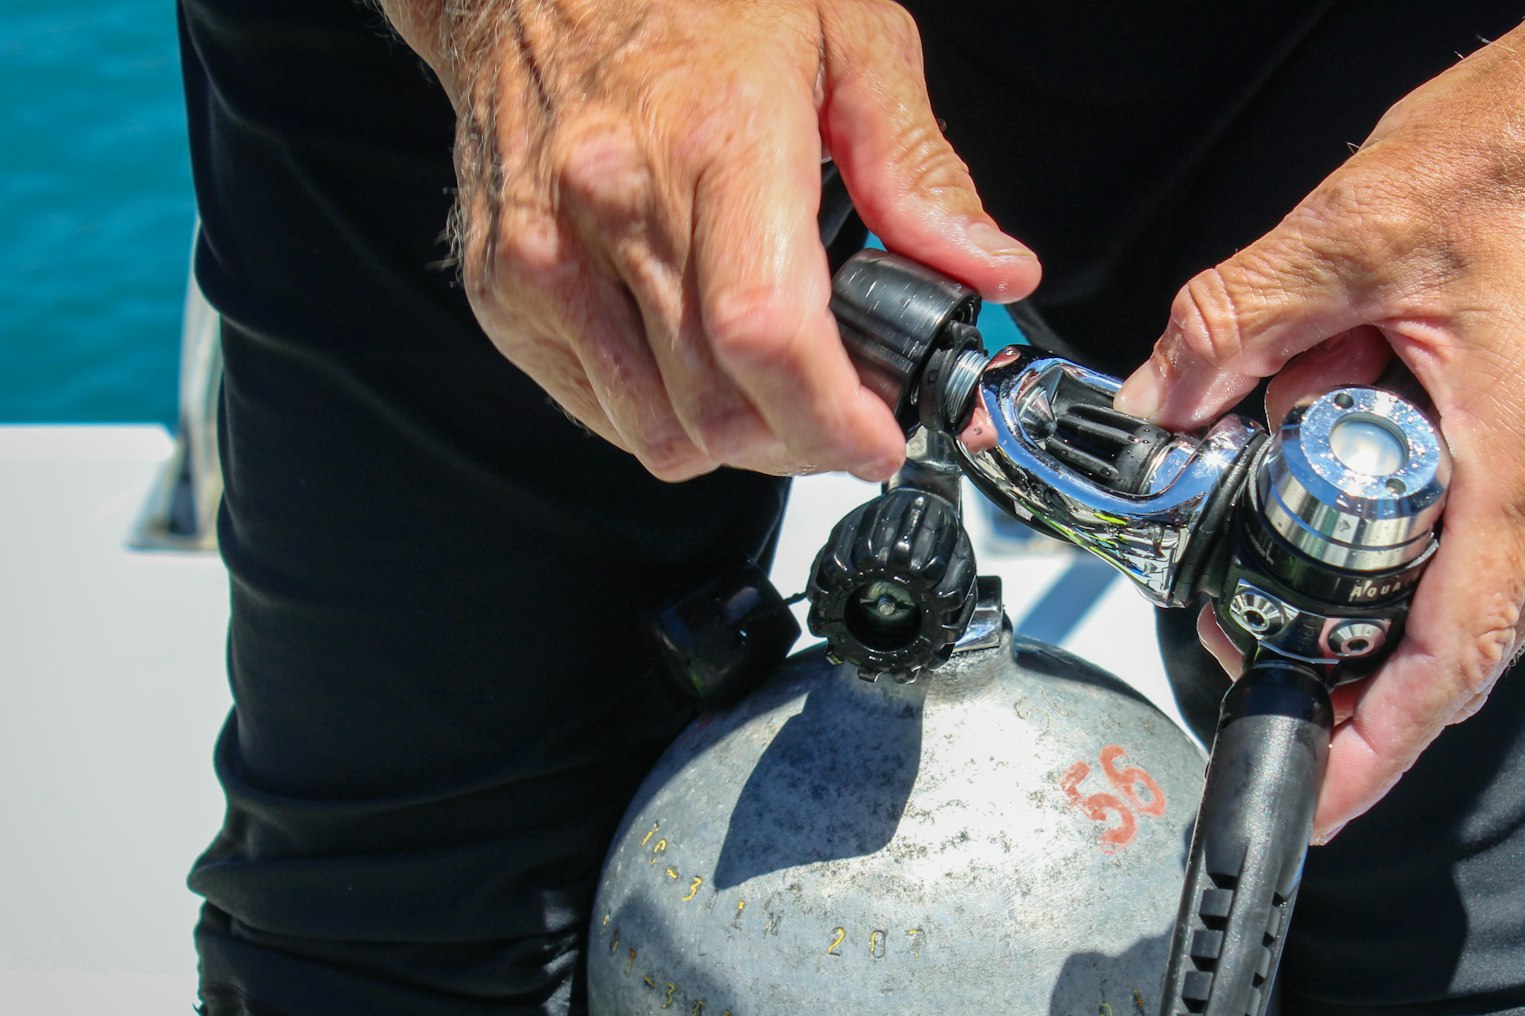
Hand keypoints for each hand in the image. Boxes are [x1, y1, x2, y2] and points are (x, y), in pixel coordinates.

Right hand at [393, 0, 1040, 482]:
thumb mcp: (845, 39)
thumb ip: (920, 170)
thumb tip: (993, 271)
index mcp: (714, 143)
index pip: (768, 336)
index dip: (834, 418)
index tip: (879, 438)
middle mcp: (615, 206)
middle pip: (722, 406)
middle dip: (805, 442)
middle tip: (846, 417)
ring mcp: (548, 258)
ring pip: (660, 434)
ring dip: (738, 443)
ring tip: (777, 393)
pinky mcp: (507, 292)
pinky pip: (601, 414)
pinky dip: (665, 418)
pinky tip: (698, 365)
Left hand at [1114, 2, 1524, 840]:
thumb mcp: (1356, 228)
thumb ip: (1237, 324)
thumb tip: (1155, 401)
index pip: (1459, 649)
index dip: (1382, 744)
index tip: (1317, 794)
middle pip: (1464, 642)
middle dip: (1359, 683)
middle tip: (1261, 679)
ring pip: (1475, 593)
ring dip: (1382, 614)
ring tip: (1287, 605)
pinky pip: (1489, 535)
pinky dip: (1413, 551)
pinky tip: (1345, 515)